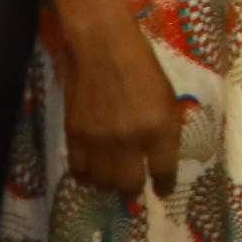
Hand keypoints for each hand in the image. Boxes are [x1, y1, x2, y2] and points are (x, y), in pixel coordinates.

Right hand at [59, 11, 186, 194]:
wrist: (104, 49)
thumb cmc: (143, 68)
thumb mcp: (167, 99)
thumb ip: (164, 130)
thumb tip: (159, 156)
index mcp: (160, 129)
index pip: (163, 171)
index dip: (164, 186)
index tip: (162, 191)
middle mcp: (130, 140)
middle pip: (129, 184)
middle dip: (133, 192)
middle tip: (134, 192)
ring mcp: (100, 140)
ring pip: (102, 182)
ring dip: (108, 186)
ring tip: (112, 183)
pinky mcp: (75, 135)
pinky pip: (78, 169)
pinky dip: (85, 176)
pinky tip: (91, 174)